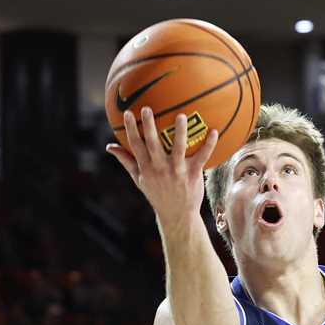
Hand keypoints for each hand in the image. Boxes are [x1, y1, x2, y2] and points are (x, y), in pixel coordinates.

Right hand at [106, 108, 219, 226]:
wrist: (177, 215)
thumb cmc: (157, 194)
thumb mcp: (139, 179)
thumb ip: (126, 161)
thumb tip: (110, 147)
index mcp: (146, 168)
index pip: (135, 145)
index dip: (130, 129)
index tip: (127, 113)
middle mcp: (160, 168)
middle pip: (153, 144)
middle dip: (148, 126)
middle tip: (147, 108)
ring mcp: (177, 171)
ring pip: (178, 148)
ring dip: (180, 132)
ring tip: (181, 116)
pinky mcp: (193, 174)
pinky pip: (202, 157)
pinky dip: (209, 144)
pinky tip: (214, 131)